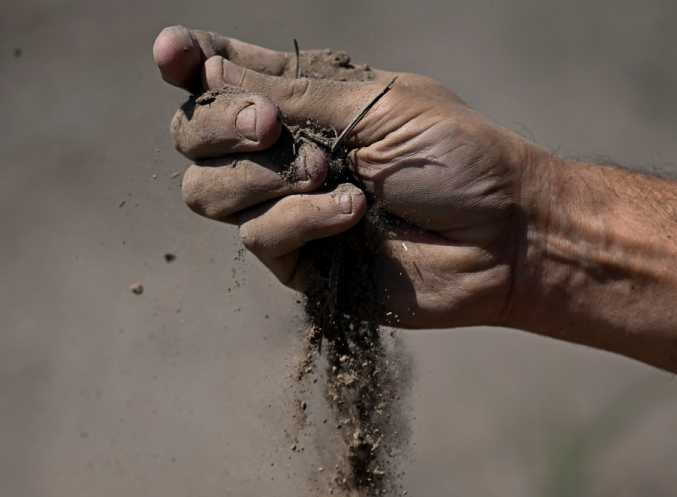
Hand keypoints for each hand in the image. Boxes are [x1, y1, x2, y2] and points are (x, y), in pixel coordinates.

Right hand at [154, 26, 552, 328]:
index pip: (222, 76)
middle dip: (218, 124)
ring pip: (207, 191)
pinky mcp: (299, 262)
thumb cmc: (456, 157)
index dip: (187, 64)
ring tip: (329, 173)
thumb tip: (207, 69)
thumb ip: (290, 90)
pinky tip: (353, 212)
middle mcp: (283, 152)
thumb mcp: (374, 103)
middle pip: (192, 135)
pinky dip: (303, 218)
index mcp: (304, 100)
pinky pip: (259, 237)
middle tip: (270, 124)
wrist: (505, 235)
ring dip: (263, 176)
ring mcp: (286, 208)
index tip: (171, 53)